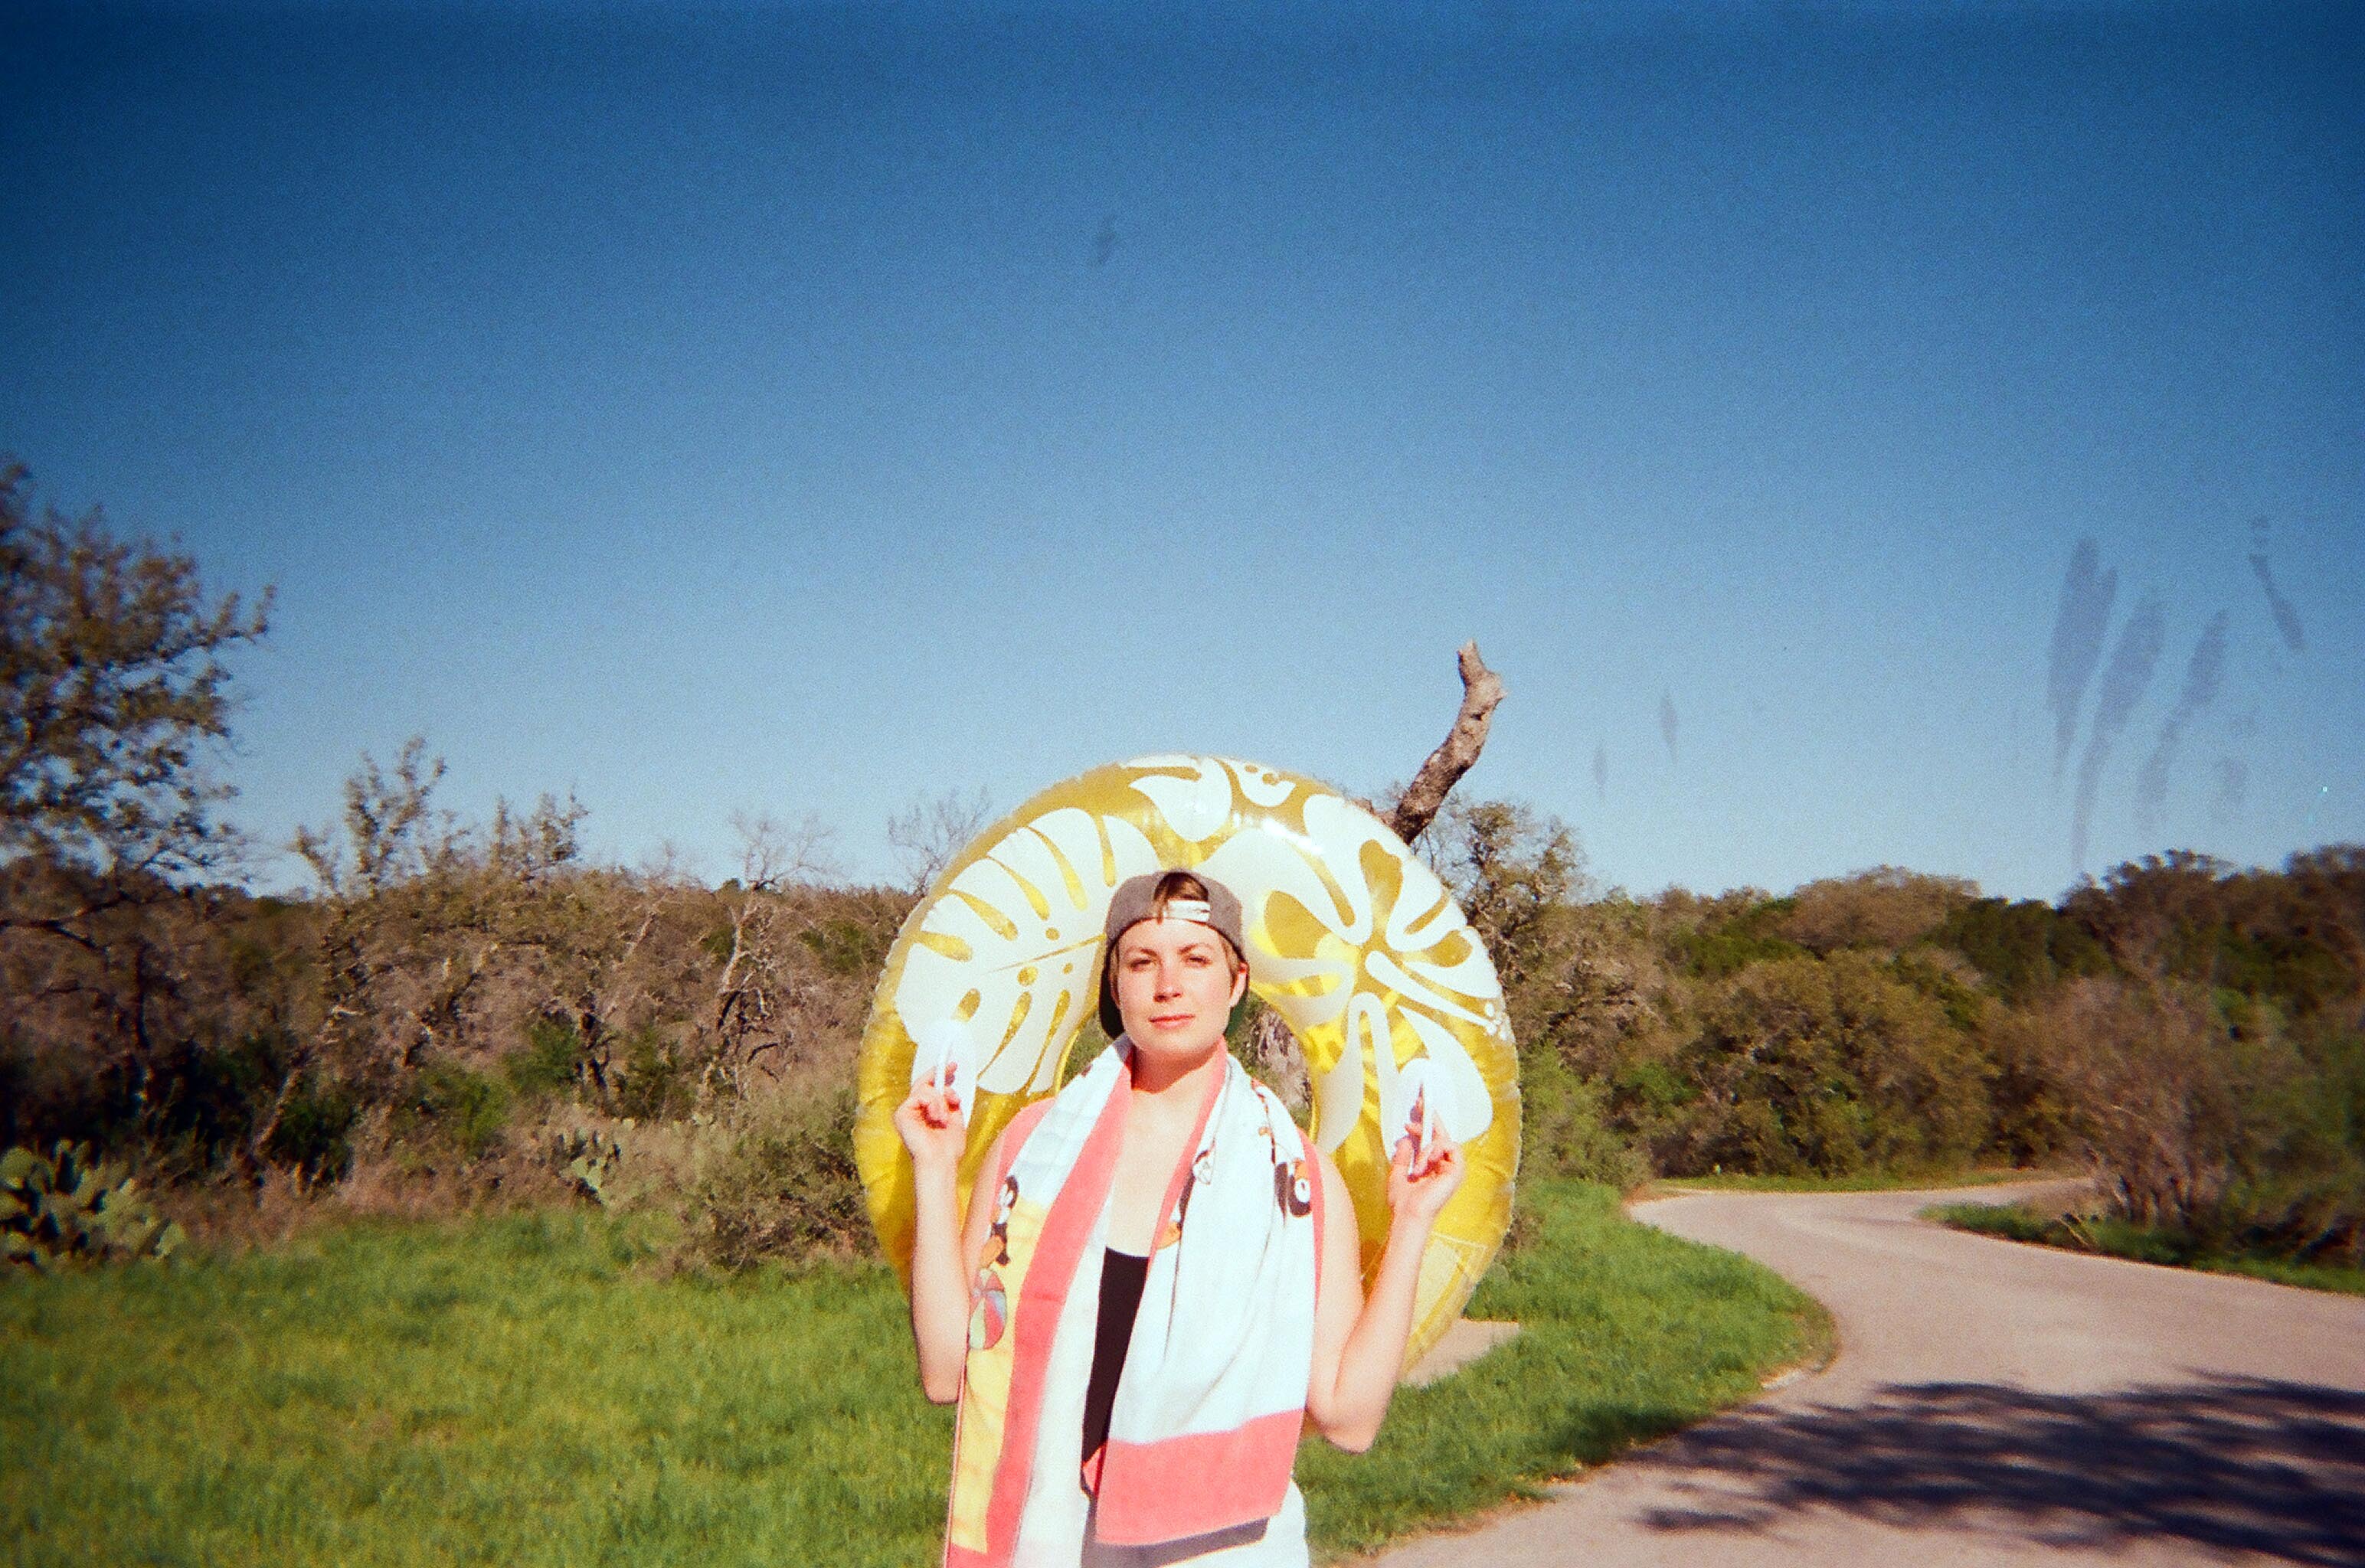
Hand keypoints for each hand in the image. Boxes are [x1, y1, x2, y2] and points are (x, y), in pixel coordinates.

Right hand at [894, 1064, 967, 1173]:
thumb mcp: (954, 1118)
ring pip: (926, 1088)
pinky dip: (933, 1103)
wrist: (940, 1161)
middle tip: (952, 1067)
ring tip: (943, 1118)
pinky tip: (936, 1117)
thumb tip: (949, 1086)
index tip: (953, 1066)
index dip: (940, 1075)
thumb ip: (949, 1101)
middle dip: (939, 1074)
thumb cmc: (948, 1148)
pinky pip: (920, 1095)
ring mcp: (906, 1112)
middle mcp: (914, 1112)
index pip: (930, 1089)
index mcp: (926, 1114)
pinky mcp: (902, 1113)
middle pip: (923, 1083)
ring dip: (941, 1101)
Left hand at [1386, 1091, 1463, 1230]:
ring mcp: (1452, 1169)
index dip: (1423, 1126)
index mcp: (1433, 1168)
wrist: (1408, 1215)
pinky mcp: (1457, 1170)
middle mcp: (1444, 1167)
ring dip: (1428, 1146)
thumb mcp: (1398, 1174)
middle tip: (1420, 1102)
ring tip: (1418, 1164)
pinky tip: (1426, 1161)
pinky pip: (1451, 1146)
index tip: (1410, 1116)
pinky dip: (1436, 1149)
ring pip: (1444, 1140)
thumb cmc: (1403, 1202)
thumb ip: (1403, 1157)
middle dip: (1431, 1118)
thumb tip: (1406, 1140)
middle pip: (1441, 1136)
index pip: (1431, 1141)